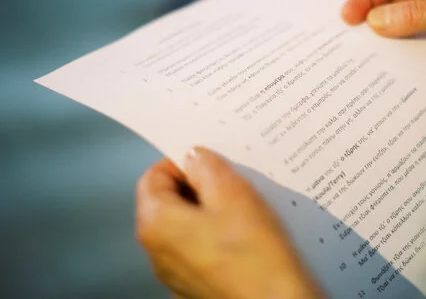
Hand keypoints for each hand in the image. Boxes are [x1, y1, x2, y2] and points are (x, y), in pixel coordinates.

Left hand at [136, 148, 324, 298]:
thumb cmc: (254, 256)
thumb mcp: (233, 193)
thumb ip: (207, 168)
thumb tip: (194, 158)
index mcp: (156, 223)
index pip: (153, 177)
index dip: (181, 162)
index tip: (208, 159)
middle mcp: (157, 252)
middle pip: (168, 203)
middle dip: (198, 187)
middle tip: (231, 180)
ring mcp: (175, 273)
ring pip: (186, 228)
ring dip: (210, 212)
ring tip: (244, 208)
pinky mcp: (196, 286)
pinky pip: (200, 251)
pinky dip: (217, 237)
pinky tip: (246, 236)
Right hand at [341, 0, 425, 80]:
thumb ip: (418, 14)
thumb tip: (375, 22)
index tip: (348, 17)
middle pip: (389, 15)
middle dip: (367, 28)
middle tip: (342, 44)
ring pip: (398, 44)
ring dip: (379, 54)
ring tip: (354, 67)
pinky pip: (411, 68)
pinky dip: (395, 75)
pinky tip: (381, 84)